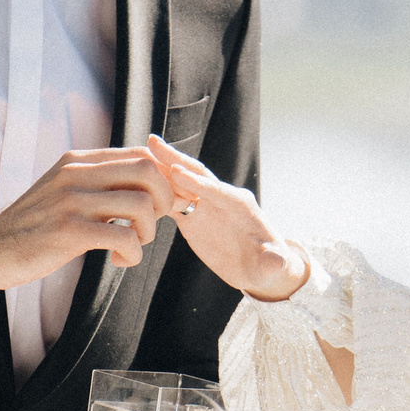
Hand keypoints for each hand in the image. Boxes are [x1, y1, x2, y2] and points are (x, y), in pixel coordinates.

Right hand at [0, 148, 179, 298]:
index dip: (164, 179)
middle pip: (147, 171)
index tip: (163, 204)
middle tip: (151, 225)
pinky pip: (124, 237)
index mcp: (77, 161)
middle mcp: (75, 173)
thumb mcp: (64, 189)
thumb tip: (145, 179)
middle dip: (165, 200)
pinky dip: (132, 254)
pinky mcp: (69, 231)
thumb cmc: (35, 226)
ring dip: (148, 232)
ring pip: (141, 205)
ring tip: (132, 245)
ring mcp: (71, 201)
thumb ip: (97, 180)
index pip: (140, 154)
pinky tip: (118, 260)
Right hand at [141, 135, 310, 302]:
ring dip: (159, 170)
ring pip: (179, 183)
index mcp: (241, 205)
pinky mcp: (192, 215)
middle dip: (176, 159)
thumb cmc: (270, 266)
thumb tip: (276, 262)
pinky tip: (133, 184)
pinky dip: (154, 191)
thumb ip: (274, 262)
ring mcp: (205, 205)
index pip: (217, 190)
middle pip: (196, 175)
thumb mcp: (273, 267)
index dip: (198, 183)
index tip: (177, 172)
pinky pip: (170, 199)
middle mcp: (221, 198)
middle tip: (152, 142)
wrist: (260, 269)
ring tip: (135, 156)